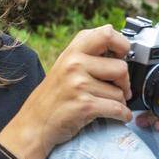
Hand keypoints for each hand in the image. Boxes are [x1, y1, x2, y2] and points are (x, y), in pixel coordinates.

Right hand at [0, 24, 132, 158]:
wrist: (34, 124)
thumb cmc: (52, 96)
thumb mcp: (64, 66)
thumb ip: (87, 53)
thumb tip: (118, 42)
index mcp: (73, 51)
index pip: (107, 34)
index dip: (122, 45)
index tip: (124, 56)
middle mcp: (75, 64)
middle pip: (121, 67)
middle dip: (125, 82)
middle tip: (119, 89)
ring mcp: (79, 85)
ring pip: (120, 92)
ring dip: (120, 102)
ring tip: (107, 104)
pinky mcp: (84, 105)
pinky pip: (117, 109)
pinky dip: (122, 115)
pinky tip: (119, 116)